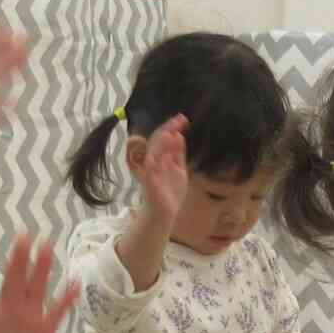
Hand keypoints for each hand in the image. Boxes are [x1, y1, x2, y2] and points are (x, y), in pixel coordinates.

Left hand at [0, 236, 76, 332]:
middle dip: (19, 259)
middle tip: (23, 237)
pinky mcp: (44, 329)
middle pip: (14, 280)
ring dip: (42, 269)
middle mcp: (8, 305)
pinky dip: (66, 300)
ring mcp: (28, 315)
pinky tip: (74, 284)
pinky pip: (56, 313)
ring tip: (47, 247)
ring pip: (36, 288)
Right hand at [138, 113, 190, 230]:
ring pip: (154, 151)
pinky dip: (160, 158)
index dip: (172, 127)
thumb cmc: (170, 192)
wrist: (165, 213)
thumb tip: (179, 136)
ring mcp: (151, 170)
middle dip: (168, 128)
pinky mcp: (150, 181)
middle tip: (181, 119)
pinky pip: (153, 167)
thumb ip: (178, 154)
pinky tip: (168, 152)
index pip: (164, 138)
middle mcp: (154, 161)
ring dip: (164, 141)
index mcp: (160, 157)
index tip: (183, 119)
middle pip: (158, 140)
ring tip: (174, 131)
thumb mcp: (179, 169)